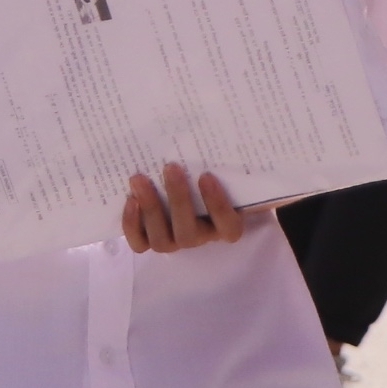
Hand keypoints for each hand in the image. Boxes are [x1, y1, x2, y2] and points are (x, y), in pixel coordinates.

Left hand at [121, 162, 250, 253]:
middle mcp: (199, 238)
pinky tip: (130, 199)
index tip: (206, 176)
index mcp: (225, 226)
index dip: (217, 205)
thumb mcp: (226, 176)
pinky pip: (139, 243)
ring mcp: (173, 242)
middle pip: (189, 232)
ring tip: (139, 179)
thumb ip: (233, 171)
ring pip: (162, 240)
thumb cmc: (209, 180)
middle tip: (170, 166)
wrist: (185, 188)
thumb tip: (256, 144)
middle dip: (178, 199)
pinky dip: (132, 224)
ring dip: (150, 208)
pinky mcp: (149, 241)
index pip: (228, 225)